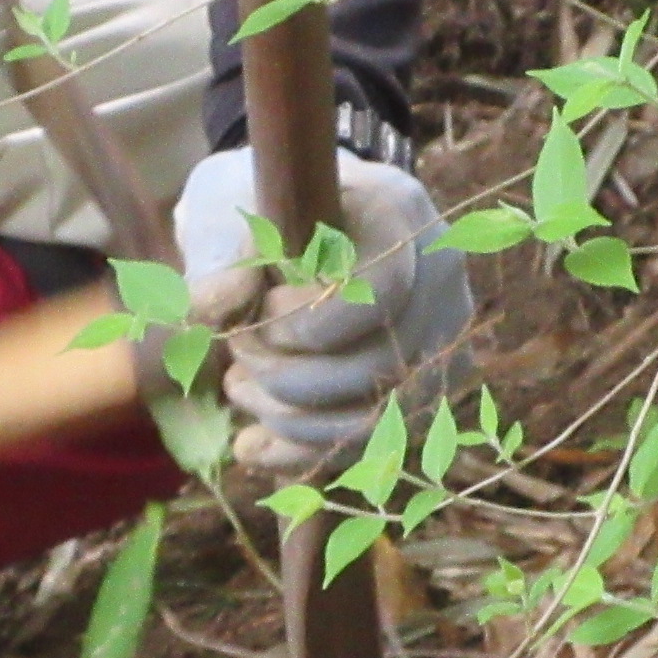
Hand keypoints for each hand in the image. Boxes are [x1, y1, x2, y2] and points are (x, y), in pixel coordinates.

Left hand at [176, 147, 473, 469]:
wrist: (293, 217)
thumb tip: (214, 305)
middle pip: (381, 364)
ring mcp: (443, 333)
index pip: (377, 293)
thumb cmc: (261, 205)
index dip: (306, 323)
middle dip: (289, 379)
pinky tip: (254, 447)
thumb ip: (216, 255)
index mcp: (397, 212)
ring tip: (239, 389)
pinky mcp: (426, 383)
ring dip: (294, 421)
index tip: (258, 309)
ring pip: (381, 414)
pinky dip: (308, 452)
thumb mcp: (226, 209)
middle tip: (235, 359)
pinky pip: (375, 440)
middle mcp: (440, 275)